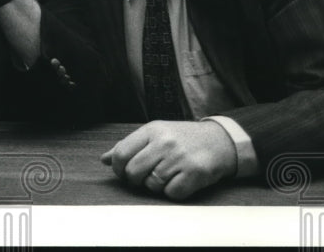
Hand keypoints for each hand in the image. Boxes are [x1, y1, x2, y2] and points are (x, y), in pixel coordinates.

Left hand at [100, 120, 237, 200]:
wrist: (219, 140)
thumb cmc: (182, 139)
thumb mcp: (154, 134)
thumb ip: (129, 146)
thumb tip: (104, 159)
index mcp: (151, 130)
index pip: (121, 153)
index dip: (118, 168)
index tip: (123, 173)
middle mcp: (165, 142)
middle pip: (133, 171)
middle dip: (135, 180)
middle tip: (144, 177)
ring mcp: (180, 157)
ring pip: (152, 184)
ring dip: (155, 186)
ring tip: (165, 176)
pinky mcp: (195, 173)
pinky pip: (171, 193)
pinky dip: (172, 192)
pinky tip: (178, 181)